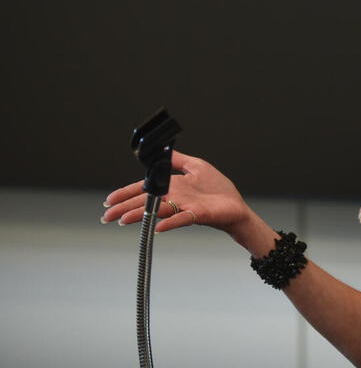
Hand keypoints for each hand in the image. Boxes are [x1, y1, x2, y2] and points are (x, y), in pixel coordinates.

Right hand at [102, 150, 251, 233]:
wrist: (235, 206)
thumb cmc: (218, 189)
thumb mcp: (196, 167)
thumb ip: (177, 160)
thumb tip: (162, 150)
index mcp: (172, 187)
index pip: (144, 189)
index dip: (125, 194)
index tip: (109, 200)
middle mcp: (175, 198)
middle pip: (145, 202)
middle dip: (124, 208)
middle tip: (106, 216)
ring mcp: (185, 207)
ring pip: (158, 211)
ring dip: (140, 215)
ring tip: (123, 220)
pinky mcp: (198, 214)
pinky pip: (182, 219)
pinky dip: (170, 223)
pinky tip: (158, 228)